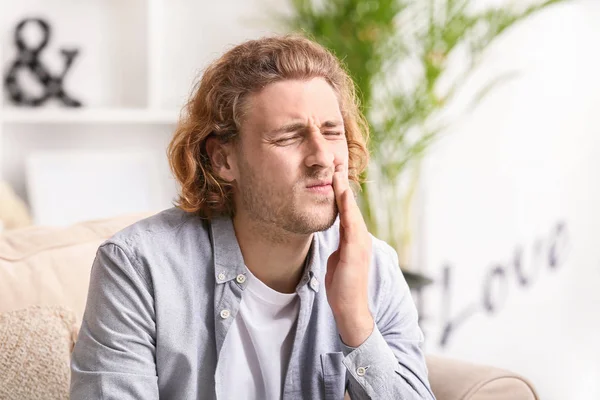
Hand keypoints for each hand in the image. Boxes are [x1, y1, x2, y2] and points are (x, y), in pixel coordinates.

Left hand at [325, 164, 373, 346]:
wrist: (350, 308)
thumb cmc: (342, 287)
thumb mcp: (338, 260)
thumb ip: (339, 246)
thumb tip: (335, 239)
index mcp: (354, 239)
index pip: (347, 210)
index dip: (341, 192)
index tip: (334, 172)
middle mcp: (360, 238)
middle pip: (350, 205)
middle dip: (343, 184)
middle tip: (337, 162)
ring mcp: (360, 244)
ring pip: (351, 211)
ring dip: (345, 191)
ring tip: (338, 171)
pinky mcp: (356, 251)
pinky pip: (351, 224)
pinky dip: (347, 208)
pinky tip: (342, 194)